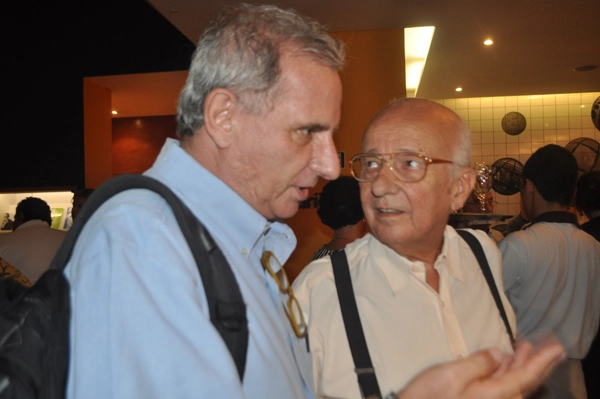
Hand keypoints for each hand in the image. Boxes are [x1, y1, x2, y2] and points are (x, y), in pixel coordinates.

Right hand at [396, 341, 565, 398]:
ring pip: (513, 384)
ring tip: (526, 347)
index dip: (542, 361)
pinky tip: (504, 362)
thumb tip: (498, 353)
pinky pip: (501, 387)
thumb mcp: (452, 374)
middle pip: (524, 382)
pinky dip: (507, 372)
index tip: (557, 348)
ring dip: (520, 365)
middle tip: (550, 346)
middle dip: (537, 363)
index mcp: (493, 396)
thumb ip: (479, 363)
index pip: (526, 376)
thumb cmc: (428, 397)